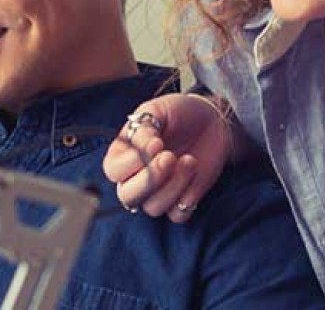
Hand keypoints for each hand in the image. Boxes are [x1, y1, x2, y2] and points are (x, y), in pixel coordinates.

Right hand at [103, 93, 232, 222]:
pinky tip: (195, 172)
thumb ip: (145, 127)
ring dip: (173, 185)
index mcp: (124, 155)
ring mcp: (158, 192)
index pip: (114, 171)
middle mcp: (136, 178)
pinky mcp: (182, 201)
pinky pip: (178, 215)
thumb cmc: (179, 112)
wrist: (211, 119)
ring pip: (153, 208)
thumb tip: (144, 147)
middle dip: (150, 178)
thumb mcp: (158, 110)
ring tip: (189, 160)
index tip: (156, 143)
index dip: (133, 161)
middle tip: (170, 157)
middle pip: (128, 197)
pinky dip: (187, 196)